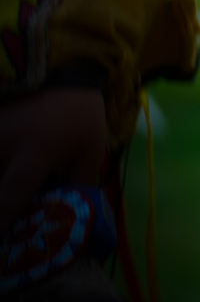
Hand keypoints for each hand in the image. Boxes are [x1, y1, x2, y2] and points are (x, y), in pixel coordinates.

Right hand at [0, 86, 106, 234]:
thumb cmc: (78, 115)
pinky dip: (1, 166)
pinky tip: (9, 178)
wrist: (61, 68)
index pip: (10, 197)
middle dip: (2, 207)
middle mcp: (3, 144)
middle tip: (11, 233)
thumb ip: (76, 189)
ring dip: (3, 184)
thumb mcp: (89, 151)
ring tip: (16, 192)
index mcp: (34, 152)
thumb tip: (64, 225)